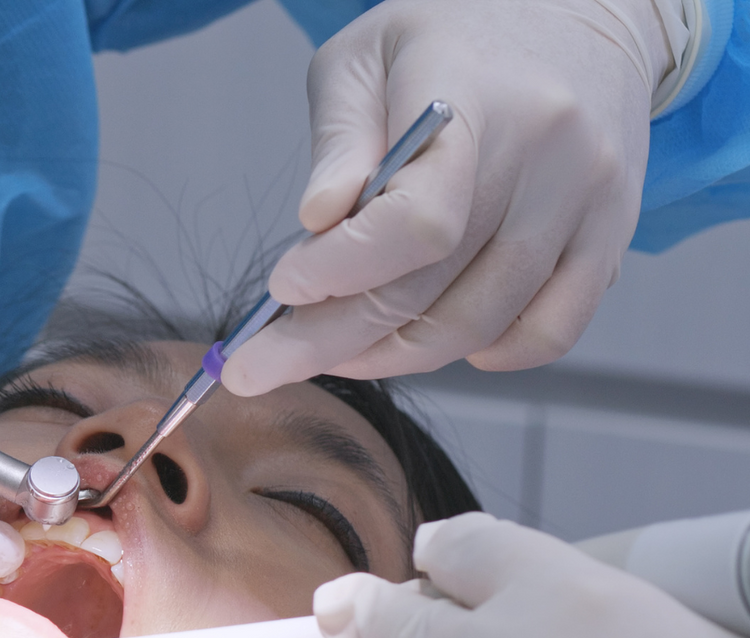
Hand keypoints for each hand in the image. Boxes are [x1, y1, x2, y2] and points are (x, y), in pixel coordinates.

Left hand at [224, 0, 671, 393]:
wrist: (578, 13)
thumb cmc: (453, 33)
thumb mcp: (365, 56)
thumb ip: (340, 140)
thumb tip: (318, 220)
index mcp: (478, 98)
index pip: (418, 220)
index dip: (343, 270)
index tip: (282, 288)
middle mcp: (548, 153)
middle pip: (434, 286)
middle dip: (331, 340)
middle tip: (261, 365)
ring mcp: (589, 200)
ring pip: (481, 322)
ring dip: (391, 356)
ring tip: (333, 350)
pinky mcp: (611, 235)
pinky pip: (550, 330)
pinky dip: (483, 354)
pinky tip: (429, 338)